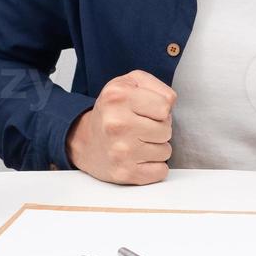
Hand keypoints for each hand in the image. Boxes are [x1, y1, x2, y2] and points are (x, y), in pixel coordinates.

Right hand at [65, 70, 175, 184]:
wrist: (85, 140)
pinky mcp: (124, 173)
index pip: (165, 105)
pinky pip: (160, 171)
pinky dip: (154, 166)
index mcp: (118, 96)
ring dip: (157, 147)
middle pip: (167, 129)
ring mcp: (120, 150)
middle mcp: (117, 123)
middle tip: (141, 127)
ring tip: (138, 142)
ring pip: (166, 151)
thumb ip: (156, 86)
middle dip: (159, 128)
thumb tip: (171, 104)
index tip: (147, 110)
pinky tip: (139, 158)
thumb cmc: (113, 110)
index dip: (161, 108)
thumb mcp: (130, 82)